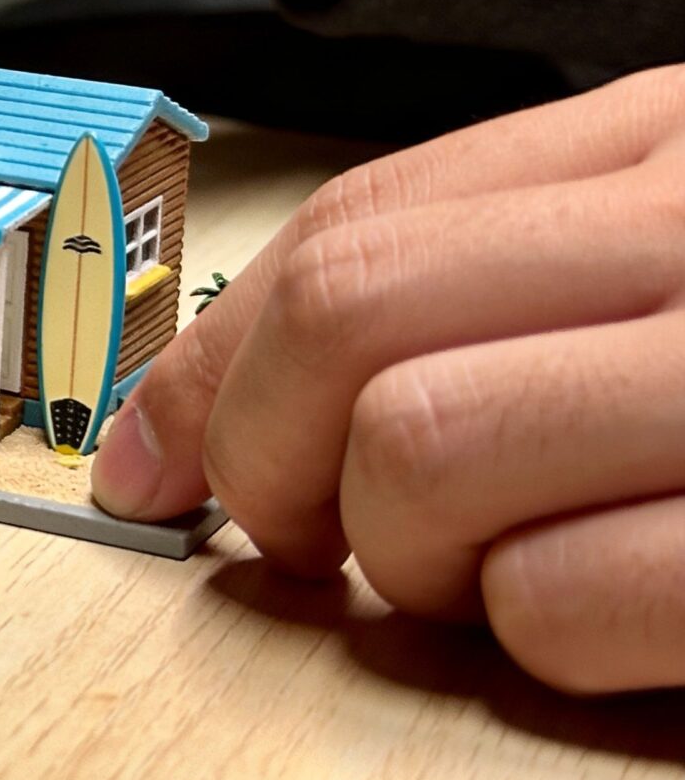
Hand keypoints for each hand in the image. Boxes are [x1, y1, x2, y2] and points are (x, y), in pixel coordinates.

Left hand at [92, 66, 684, 693]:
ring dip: (410, 555)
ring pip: (415, 448)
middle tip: (305, 539)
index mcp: (662, 144)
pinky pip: (549, 599)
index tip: (146, 454)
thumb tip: (199, 409)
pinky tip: (613, 612)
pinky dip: (541, 634)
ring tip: (499, 566)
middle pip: (344, 316)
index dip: (211, 357)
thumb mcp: (665, 260)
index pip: (354, 222)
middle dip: (270, 459)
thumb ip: (485, 281)